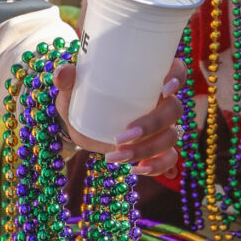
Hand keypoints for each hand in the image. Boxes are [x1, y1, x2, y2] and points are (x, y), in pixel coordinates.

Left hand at [54, 56, 186, 175]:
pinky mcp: (155, 147)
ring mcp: (161, 125)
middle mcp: (161, 100)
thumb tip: (63, 74)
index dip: (177, 78)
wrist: (81, 122)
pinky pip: (169, 158)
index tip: (163, 89)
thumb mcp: (74, 87)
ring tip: (116, 156)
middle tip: (122, 136)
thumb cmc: (84, 95)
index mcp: (150, 77)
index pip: (177, 70)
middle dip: (152, 125)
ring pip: (171, 136)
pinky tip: (136, 169)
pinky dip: (157, 166)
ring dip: (147, 149)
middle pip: (174, 109)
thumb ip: (69, 78)